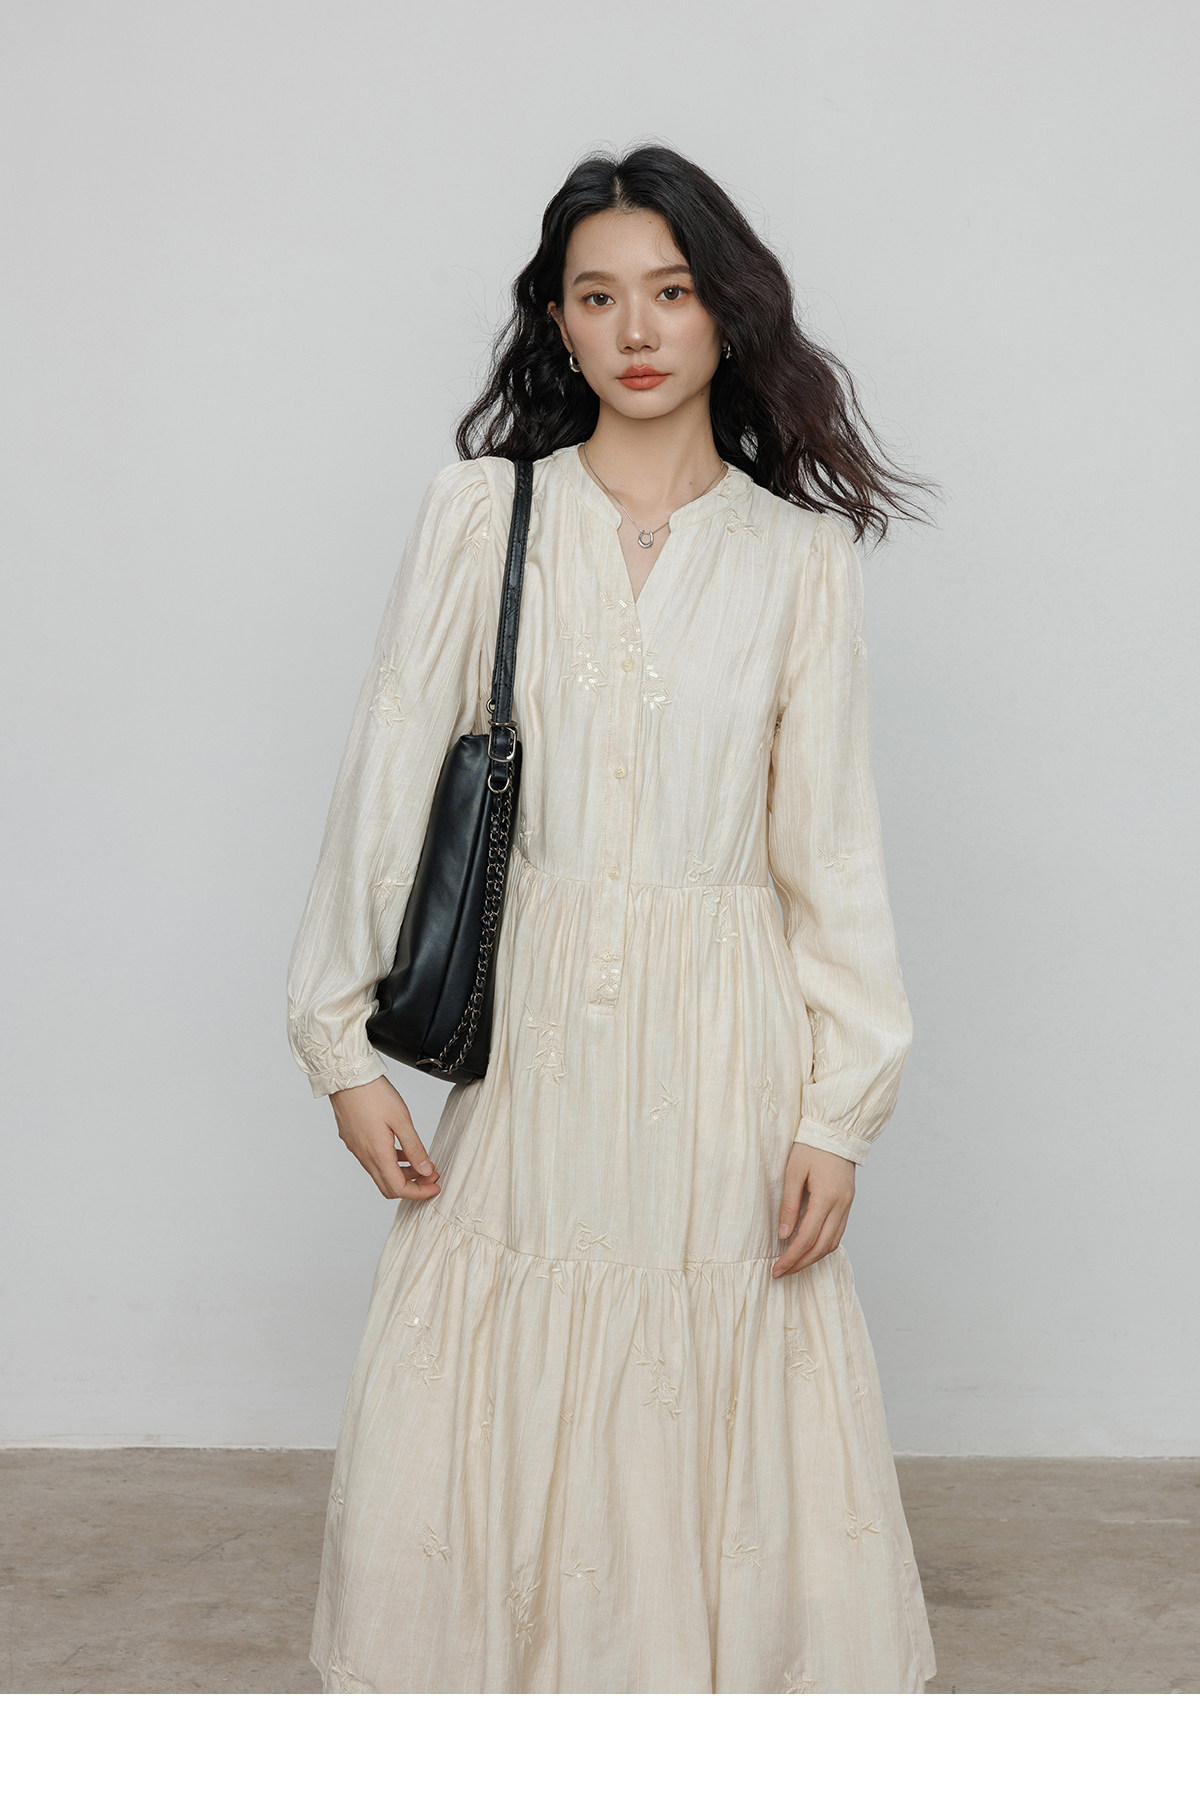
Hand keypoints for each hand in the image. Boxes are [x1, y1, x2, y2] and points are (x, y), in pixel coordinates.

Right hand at [328, 1075, 441, 1200]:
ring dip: (402, 1174)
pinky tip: (402, 1151)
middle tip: (430, 1175)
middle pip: (389, 1187)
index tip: (435, 1186)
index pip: (399, 1189)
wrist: (347, 1077)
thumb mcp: (402, 1120)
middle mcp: (365, 1156)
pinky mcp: (354, 1141)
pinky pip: (373, 1161)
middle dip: (413, 1186)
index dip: (419, 1192)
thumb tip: (426, 1170)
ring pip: (381, 1174)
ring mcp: (357, 1149)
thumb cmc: (373, 1094)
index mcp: (378, 1154)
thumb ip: (414, 1148)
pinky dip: (391, 1163)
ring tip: (421, 1162)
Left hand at [772, 1144, 854, 1276]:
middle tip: (781, 1273)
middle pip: (822, 1247)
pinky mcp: (848, 1203)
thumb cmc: (810, 1148)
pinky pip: (837, 1233)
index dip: (791, 1257)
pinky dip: (823, 1245)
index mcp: (826, 1198)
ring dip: (813, 1258)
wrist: (835, 1132)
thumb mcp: (792, 1172)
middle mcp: (841, 1205)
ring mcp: (847, 1205)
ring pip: (832, 1243)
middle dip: (801, 1264)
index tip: (776, 1269)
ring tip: (793, 1265)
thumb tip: (783, 1235)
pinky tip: (809, 1249)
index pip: (807, 1238)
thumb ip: (788, 1205)